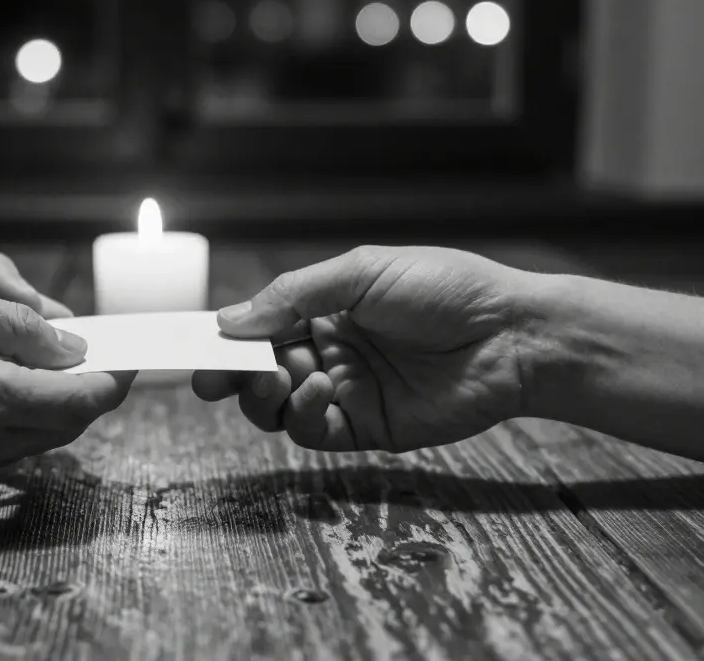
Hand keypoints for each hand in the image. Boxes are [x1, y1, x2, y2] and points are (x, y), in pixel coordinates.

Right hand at [0, 283, 132, 486]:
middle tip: (96, 354)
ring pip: (32, 442)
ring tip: (49, 362)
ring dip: (52, 407)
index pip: (76, 403)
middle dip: (88, 393)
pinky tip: (0, 382)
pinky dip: (14, 417)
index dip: (113, 381)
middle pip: (62, 428)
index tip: (131, 358)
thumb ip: (12, 324)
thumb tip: (70, 343)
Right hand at [192, 246, 538, 453]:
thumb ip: (293, 296)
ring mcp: (347, 393)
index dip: (224, 340)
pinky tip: (320, 389)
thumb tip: (229, 320)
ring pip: (279, 408)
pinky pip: (316, 432)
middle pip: (259, 373)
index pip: (259, 328)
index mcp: (323, 311)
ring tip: (279, 377)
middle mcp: (328, 353)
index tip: (192, 348)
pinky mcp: (368, 429)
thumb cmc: (443, 288)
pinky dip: (304, 414)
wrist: (511, 334)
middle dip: (231, 376)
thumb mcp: (361, 272)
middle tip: (213, 379)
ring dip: (265, 395)